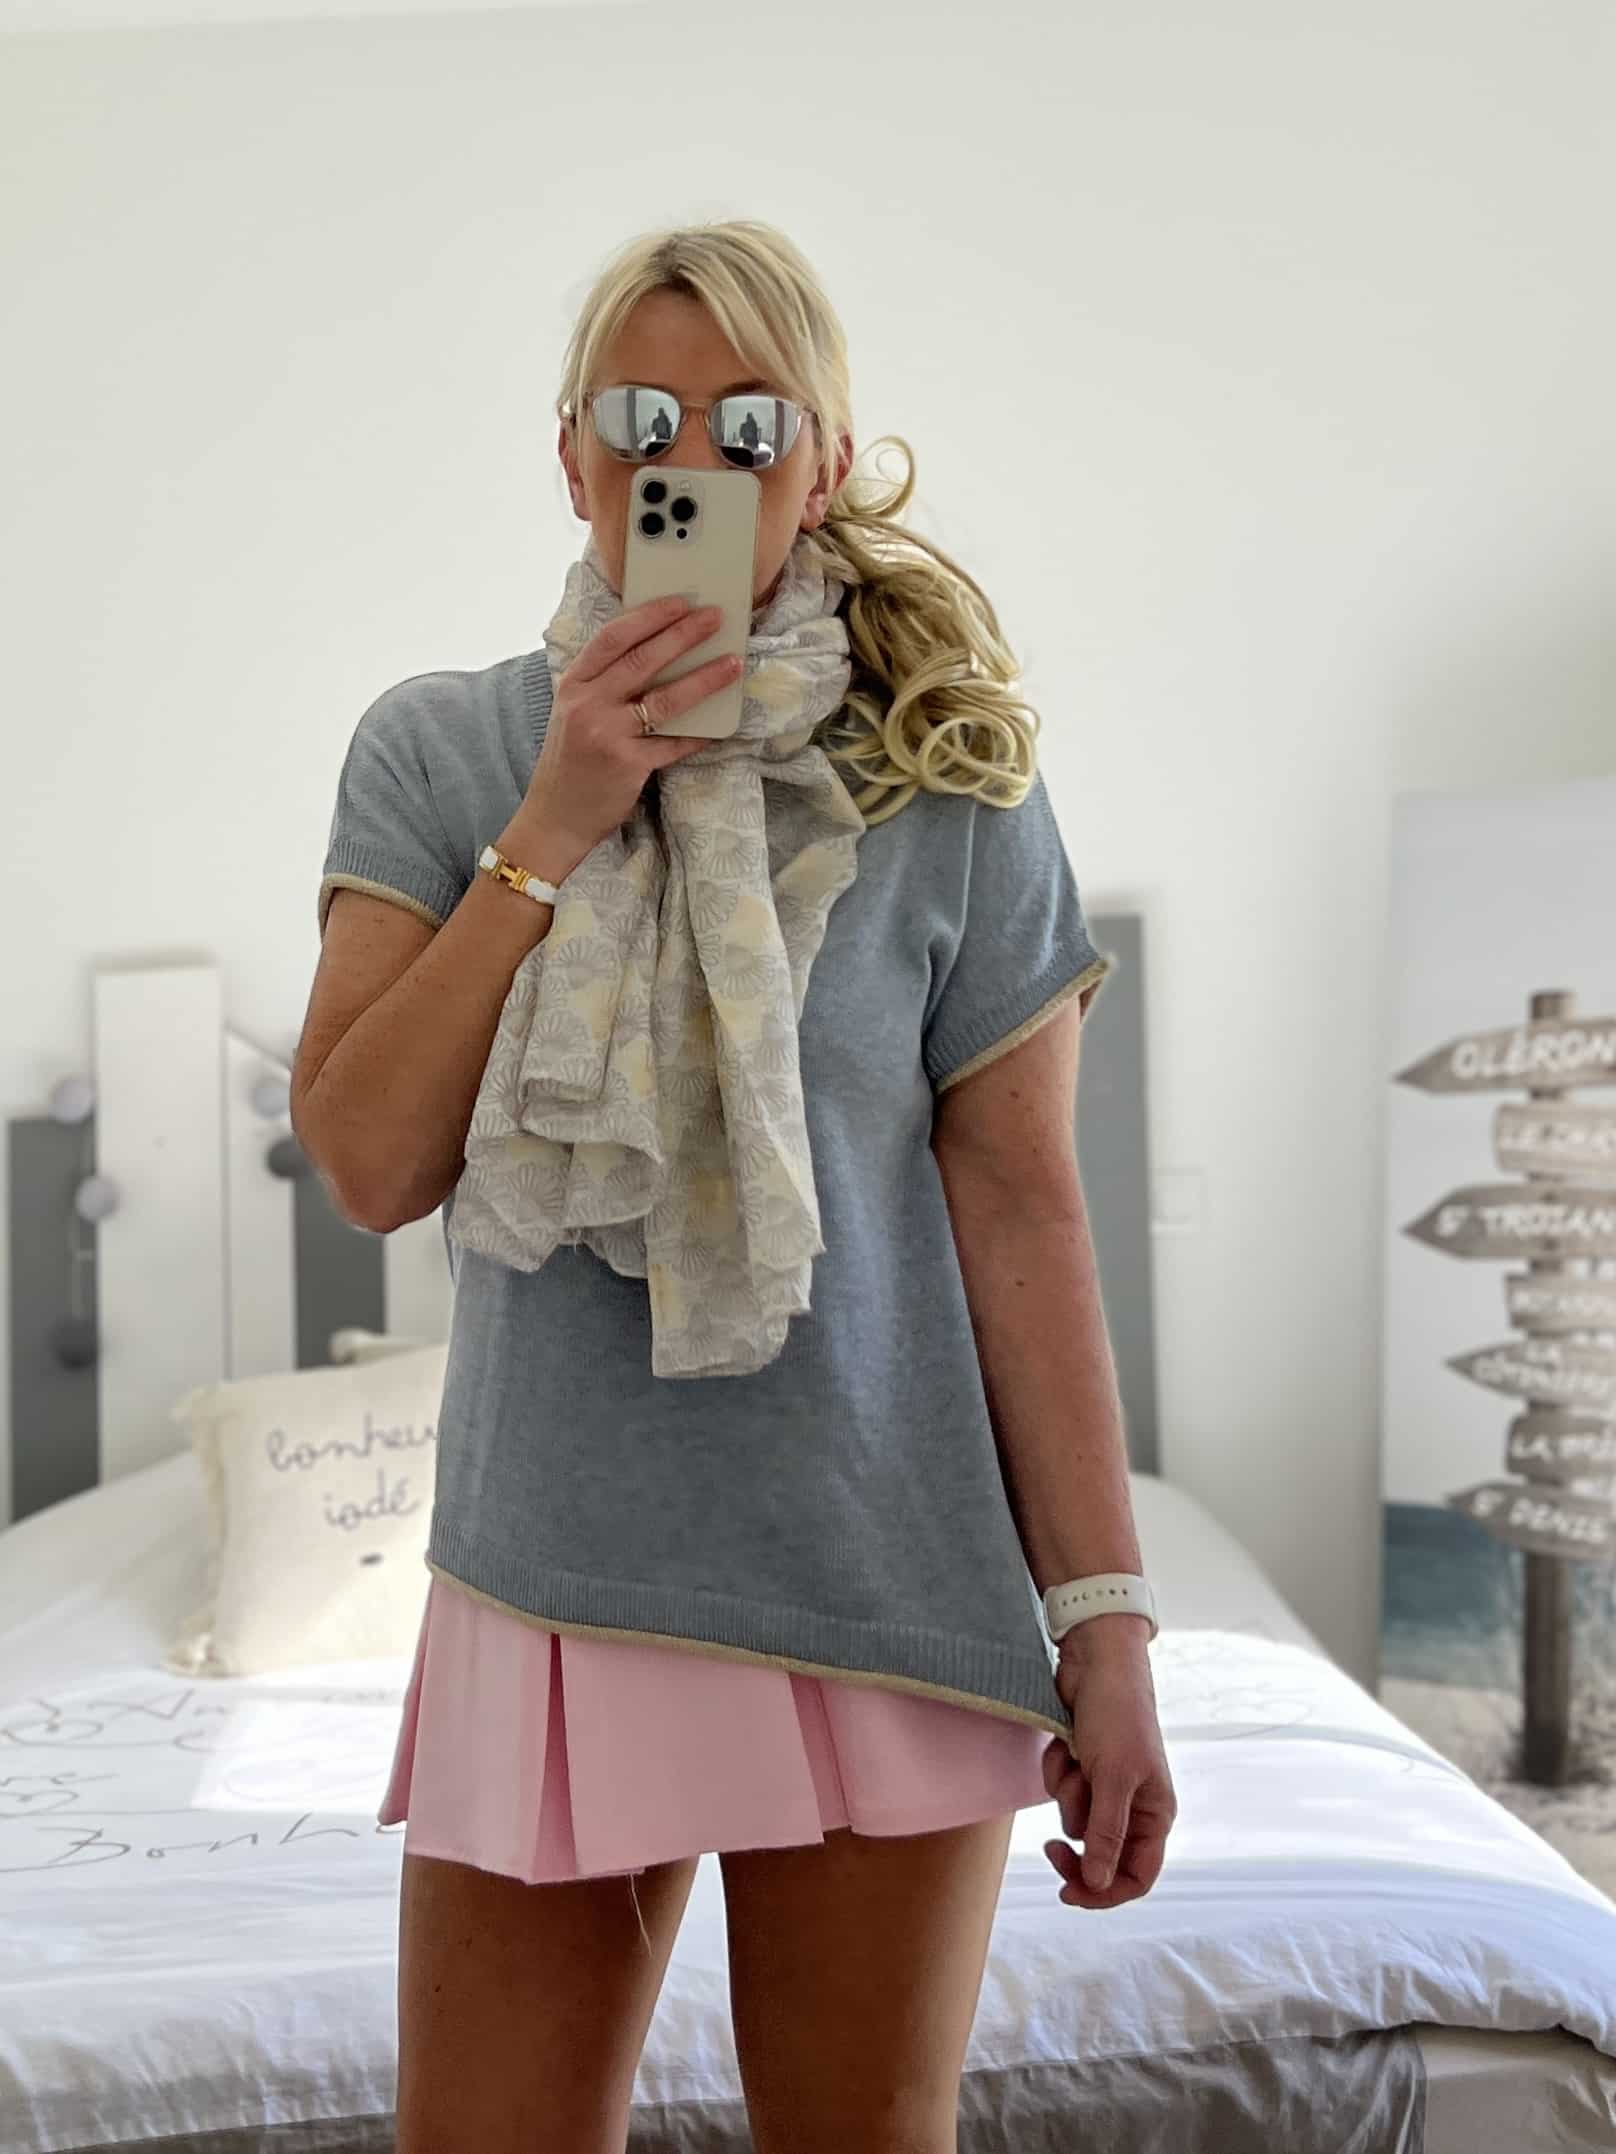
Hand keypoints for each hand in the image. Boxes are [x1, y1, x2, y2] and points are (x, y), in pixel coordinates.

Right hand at [523, 594, 742, 866]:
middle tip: (715, 618)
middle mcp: (587, 704)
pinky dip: (698, 734)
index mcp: (574, 684)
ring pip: (665, 700)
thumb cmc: (572, 760)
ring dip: (704, 679)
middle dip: (683, 635)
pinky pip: (673, 744)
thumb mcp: (574, 711)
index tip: (681, 601)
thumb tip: (659, 651)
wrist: (556, 815)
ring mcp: (607, 735)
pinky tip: (721, 725)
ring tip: (732, 663)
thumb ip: (604, 683)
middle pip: (642, 660)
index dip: (649, 616)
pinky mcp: (628, 765)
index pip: (613, 638)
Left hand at [1040, 1626, 1176, 1908]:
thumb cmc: (1116, 1715)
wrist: (1094, 1661)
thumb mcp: (1113, 1778)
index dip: (1105, 1892)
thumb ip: (1105, 1834)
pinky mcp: (1082, 1766)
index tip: (1068, 1892)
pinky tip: (1066, 1743)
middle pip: (1100, 1857)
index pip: (1137, 1875)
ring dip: (1066, 1792)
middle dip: (1075, 1849)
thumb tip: (1097, 1884)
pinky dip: (1057, 1769)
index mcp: (1155, 1814)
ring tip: (1076, 1757)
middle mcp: (1133, 1806)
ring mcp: (1105, 1786)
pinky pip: (1061, 1789)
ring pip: (1074, 1820)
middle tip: (1049, 1848)